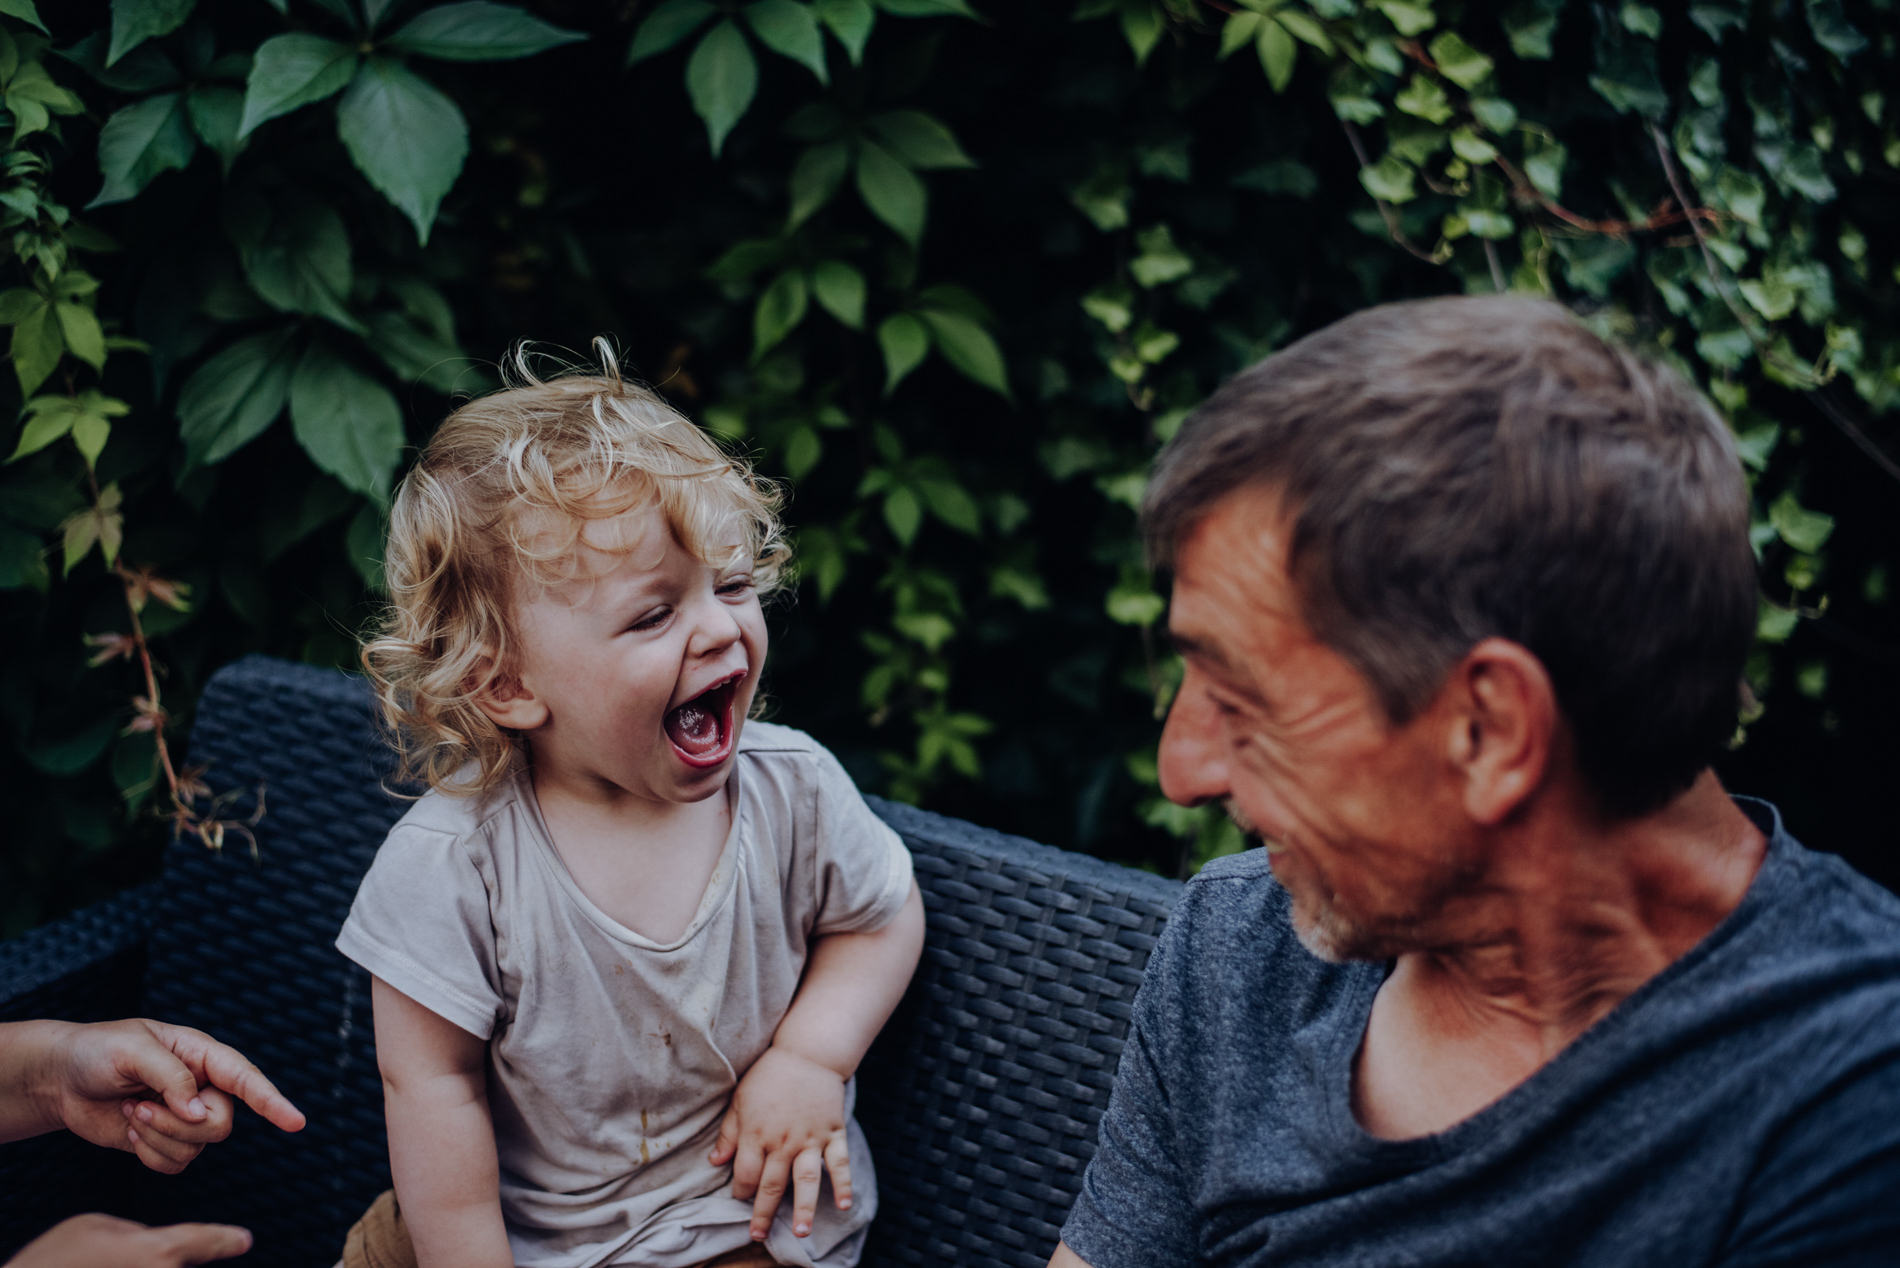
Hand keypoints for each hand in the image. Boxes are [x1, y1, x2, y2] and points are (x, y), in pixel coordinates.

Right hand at [3, 1214, 250, 1266]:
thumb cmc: (53, 1261)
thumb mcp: (93, 1226)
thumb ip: (133, 1232)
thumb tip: (149, 1242)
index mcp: (158, 1252)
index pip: (203, 1240)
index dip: (224, 1239)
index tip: (243, 1239)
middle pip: (175, 1264)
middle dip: (155, 1260)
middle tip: (116, 1255)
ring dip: (141, 1262)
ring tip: (103, 1259)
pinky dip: (128, 1265)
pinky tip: (109, 1262)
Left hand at [47, 1019, 304, 1174]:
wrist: (61, 1079)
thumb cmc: (97, 1051)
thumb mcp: (132, 1051)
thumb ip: (171, 1078)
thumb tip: (198, 1112)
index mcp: (202, 1055)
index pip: (247, 1079)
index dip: (273, 1101)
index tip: (296, 1122)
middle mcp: (202, 1087)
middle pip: (220, 1123)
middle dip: (178, 1125)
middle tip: (141, 1107)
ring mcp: (185, 1116)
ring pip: (198, 1147)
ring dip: (156, 1137)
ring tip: (131, 1112)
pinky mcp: (165, 1140)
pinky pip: (176, 1164)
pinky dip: (149, 1154)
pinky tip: (131, 1131)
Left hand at [709, 1045, 851, 1240]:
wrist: (808, 1052)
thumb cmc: (769, 1074)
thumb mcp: (740, 1099)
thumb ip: (728, 1132)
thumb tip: (715, 1161)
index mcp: (756, 1132)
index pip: (745, 1173)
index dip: (740, 1190)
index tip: (740, 1199)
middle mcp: (783, 1141)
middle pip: (772, 1184)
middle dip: (763, 1212)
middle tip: (759, 1235)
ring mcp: (810, 1139)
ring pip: (806, 1180)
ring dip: (803, 1208)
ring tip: (801, 1232)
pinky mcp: (833, 1133)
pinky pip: (839, 1163)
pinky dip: (843, 1184)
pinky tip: (843, 1205)